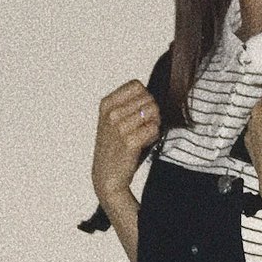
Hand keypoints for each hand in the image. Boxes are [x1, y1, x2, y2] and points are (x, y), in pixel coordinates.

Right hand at [92, 80, 158, 200]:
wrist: (107, 175)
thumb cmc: (113, 147)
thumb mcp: (111, 120)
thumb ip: (127, 104)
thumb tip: (151, 95)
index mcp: (106, 104)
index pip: (136, 85)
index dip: (145, 96)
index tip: (141, 109)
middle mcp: (112, 114)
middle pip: (148, 98)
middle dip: (152, 111)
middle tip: (145, 125)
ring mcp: (120, 127)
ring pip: (153, 111)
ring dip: (154, 123)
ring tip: (145, 134)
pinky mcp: (130, 142)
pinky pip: (154, 128)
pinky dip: (154, 135)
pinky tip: (145, 143)